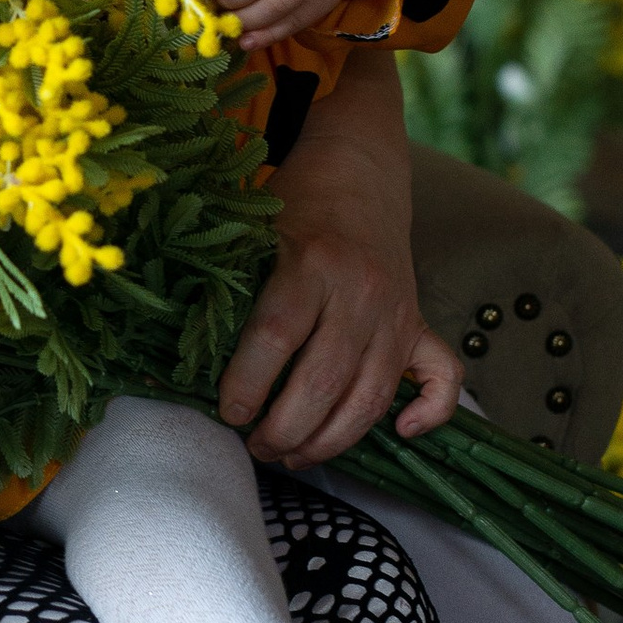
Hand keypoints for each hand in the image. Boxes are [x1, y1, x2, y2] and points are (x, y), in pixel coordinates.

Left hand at [213, 47, 461, 465]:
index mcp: (311, 262)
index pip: (276, 337)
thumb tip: (179, 363)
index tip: (227, 412)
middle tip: (255, 446)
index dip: (247, 385)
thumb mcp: (253, 233)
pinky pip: (443, 378)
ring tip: (292, 455)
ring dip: (330, 441)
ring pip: (370, 397)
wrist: (358, 168)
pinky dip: (429, 414)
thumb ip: (230, 291)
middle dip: (283, 429)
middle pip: (323, 381)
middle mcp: (361, 291)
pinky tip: (398, 433)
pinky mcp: (420, 323)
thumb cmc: (295, 205)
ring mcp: (397, 312)